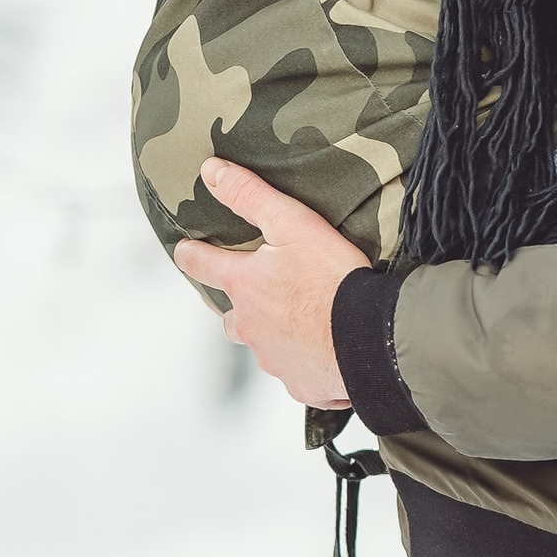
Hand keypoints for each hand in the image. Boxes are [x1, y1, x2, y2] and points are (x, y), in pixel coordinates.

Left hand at [174, 160, 360, 409]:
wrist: (371, 337)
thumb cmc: (333, 280)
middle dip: (236, 307)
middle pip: (230, 318)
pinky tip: (324, 352)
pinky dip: (306, 362)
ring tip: (298, 323)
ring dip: (273, 335)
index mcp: (243, 287)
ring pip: (263, 347)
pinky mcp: (302, 384)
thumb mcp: (292, 224)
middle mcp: (250, 327)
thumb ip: (250, 196)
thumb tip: (211, 172)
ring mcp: (274, 359)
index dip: (191, 254)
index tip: (185, 250)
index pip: (201, 264)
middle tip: (252, 297)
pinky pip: (297, 373)